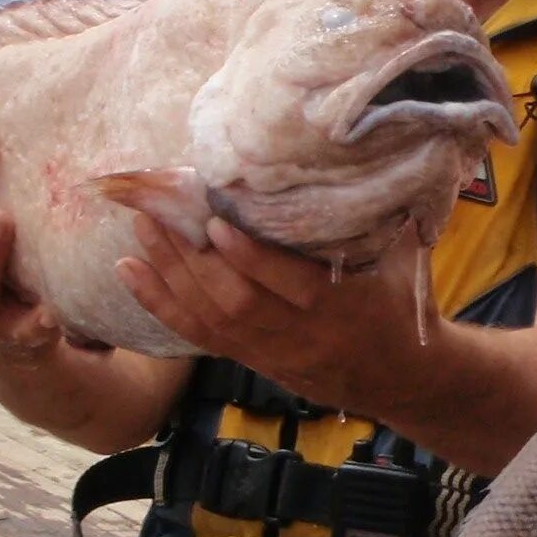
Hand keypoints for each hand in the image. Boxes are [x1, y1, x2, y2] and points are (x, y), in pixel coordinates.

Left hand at [114, 213, 428, 408]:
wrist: (400, 378)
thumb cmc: (403, 308)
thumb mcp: (405, 264)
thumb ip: (386, 220)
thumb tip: (387, 157)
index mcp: (344, 308)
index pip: (290, 286)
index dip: (250, 257)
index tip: (218, 219)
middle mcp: (302, 335)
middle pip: (237, 302)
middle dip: (192, 259)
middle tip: (159, 213)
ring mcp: (273, 352)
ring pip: (213, 319)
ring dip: (171, 274)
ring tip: (142, 229)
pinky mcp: (254, 361)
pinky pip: (201, 336)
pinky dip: (162, 304)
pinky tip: (131, 272)